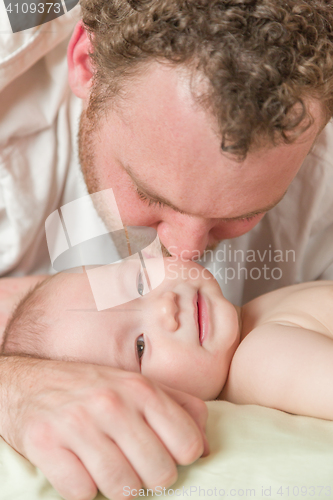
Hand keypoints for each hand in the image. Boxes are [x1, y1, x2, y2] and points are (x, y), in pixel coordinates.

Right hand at [0, 357, 208, 499]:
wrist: (27, 383)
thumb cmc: (91, 388)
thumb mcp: (138, 385)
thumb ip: (180, 407)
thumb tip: (207, 446)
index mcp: (140, 388)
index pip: (188, 443)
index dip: (181, 456)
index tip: (164, 452)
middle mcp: (111, 403)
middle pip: (160, 473)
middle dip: (150, 477)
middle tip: (134, 463)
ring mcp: (78, 424)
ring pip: (123, 489)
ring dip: (118, 487)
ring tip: (107, 467)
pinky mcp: (46, 445)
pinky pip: (82, 493)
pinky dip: (83, 488)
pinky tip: (78, 466)